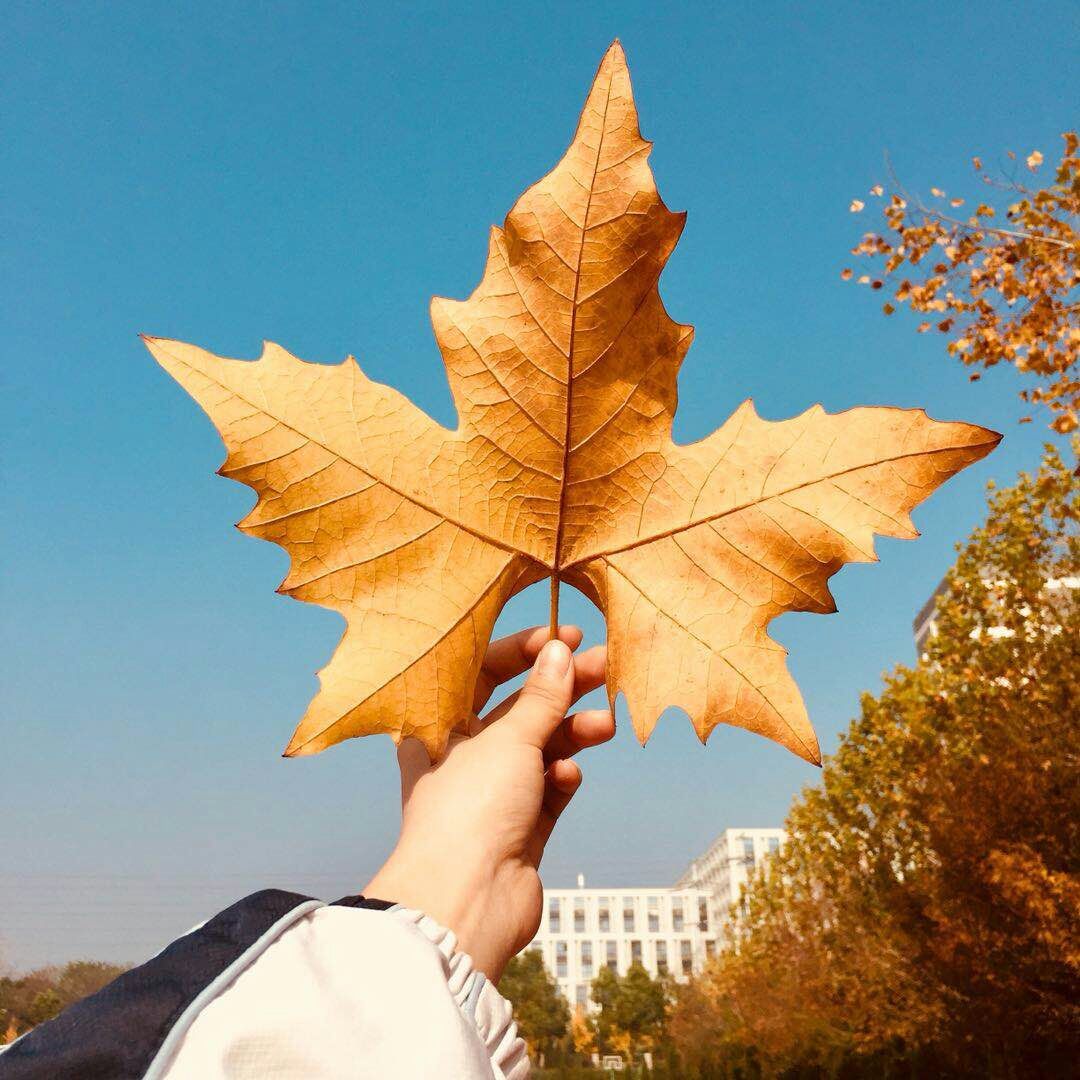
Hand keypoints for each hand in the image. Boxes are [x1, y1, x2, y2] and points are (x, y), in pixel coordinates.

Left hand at [363, 625, 612, 979]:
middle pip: (519, 707)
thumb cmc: (470, 808)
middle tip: (606, 666)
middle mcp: (462, 753)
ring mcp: (491, 791)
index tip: (564, 637)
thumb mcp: (509, 739)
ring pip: (540, 746)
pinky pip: (548, 788)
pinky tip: (568, 778)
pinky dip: (561, 778)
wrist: (466, 901)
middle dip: (562, 688)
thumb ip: (541, 696)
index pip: (482, 671)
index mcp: (439, 724)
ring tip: (606, 723)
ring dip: (572, 732)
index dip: (523, 651)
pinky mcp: (518, 826)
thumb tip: (561, 651)